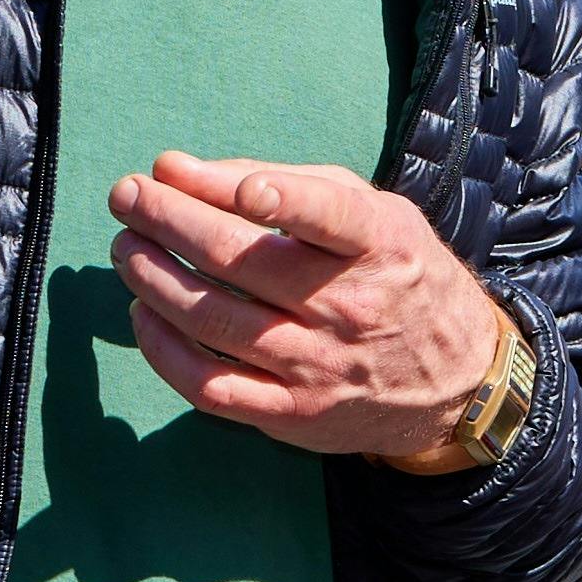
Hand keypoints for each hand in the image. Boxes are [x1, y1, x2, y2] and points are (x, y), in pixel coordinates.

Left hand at [108, 156, 508, 464]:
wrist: (455, 381)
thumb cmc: (396, 275)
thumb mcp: (371, 212)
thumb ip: (283, 182)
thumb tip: (177, 168)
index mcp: (378, 244)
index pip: (331, 215)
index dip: (284, 197)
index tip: (240, 186)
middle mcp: (349, 306)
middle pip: (241, 260)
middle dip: (169, 219)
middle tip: (127, 195)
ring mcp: (318, 366)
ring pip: (214, 321)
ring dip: (153, 277)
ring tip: (126, 247)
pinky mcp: (292, 414)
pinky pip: (209, 386)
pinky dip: (163, 349)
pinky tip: (143, 314)